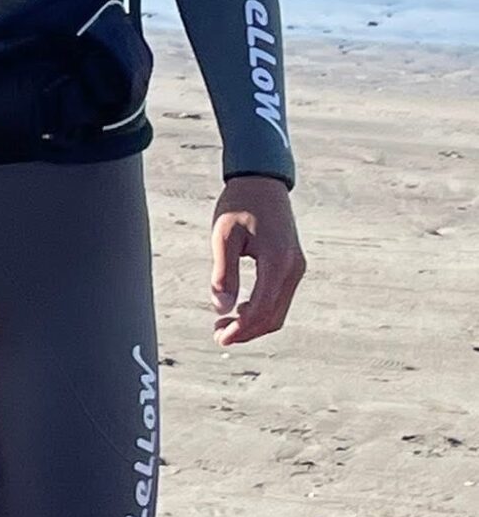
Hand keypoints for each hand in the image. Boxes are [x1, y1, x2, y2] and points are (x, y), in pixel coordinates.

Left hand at [210, 176, 306, 345]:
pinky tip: (240, 308)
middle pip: (274, 316)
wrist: (261, 179)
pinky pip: (279, 297)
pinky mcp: (292, 264)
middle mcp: (293, 269)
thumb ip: (224, 272)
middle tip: (219, 335)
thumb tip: (222, 309)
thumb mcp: (224, 235)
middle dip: (247, 331)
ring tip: (225, 325)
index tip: (221, 337)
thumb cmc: (240, 203)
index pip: (262, 310)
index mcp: (278, 262)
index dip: (242, 329)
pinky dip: (261, 309)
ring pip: (278, 310)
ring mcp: (296, 267)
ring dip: (254, 322)